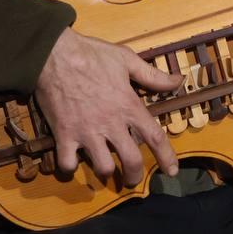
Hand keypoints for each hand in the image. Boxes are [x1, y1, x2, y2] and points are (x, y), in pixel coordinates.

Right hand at [34, 27, 182, 185]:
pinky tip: (73, 160)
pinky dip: (70, 167)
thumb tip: (178, 81)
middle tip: (132, 179)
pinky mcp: (63, 134)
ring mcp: (86, 132)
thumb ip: (153, 75)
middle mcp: (111, 124)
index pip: (155, 137)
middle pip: (131, 160)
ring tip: (105, 168)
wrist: (54, 55)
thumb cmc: (92, 55)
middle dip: (134, 176)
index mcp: (128, 106)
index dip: (166, 157)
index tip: (171, 172)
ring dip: (106, 172)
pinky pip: (68, 163)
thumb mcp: (127, 60)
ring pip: (102, 167)